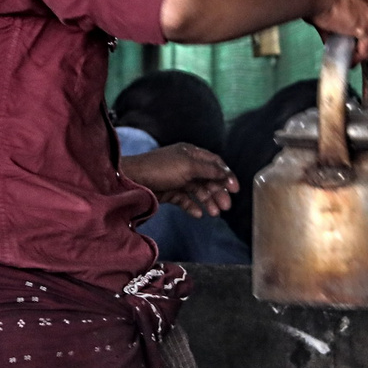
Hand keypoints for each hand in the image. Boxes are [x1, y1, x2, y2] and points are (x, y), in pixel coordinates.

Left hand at [120, 143, 239, 217]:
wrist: (132, 180)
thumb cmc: (160, 169)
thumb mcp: (188, 166)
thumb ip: (209, 169)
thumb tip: (226, 173)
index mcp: (191, 153)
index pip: (215, 163)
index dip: (226, 175)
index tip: (235, 189)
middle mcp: (186, 165)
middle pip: (208, 179)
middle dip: (218, 192)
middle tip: (226, 206)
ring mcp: (177, 179)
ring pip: (198, 191)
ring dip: (208, 201)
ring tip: (214, 213)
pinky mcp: (169, 192)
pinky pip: (185, 200)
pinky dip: (193, 206)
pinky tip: (199, 214)